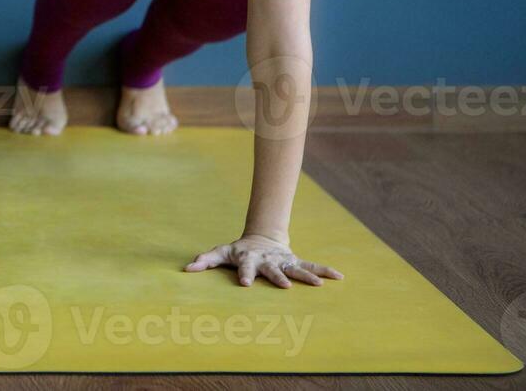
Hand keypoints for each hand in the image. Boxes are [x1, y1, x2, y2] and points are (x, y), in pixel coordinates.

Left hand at [185, 235, 343, 287]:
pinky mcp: (295, 262)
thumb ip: (205, 260)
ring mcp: (283, 261)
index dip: (244, 274)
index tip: (244, 284)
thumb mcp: (221, 253)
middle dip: (278, 277)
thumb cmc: (237, 251)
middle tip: (285, 287)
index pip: (244, 267)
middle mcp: (268, 260)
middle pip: (272, 269)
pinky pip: (312, 266)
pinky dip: (325, 270)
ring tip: (318, 285)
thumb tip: (186, 268)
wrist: (261, 238)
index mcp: (248, 258)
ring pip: (295, 268)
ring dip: (306, 276)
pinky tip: (339, 277)